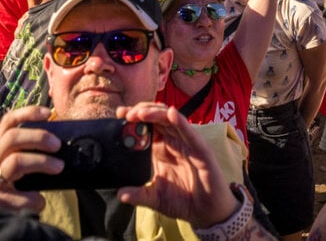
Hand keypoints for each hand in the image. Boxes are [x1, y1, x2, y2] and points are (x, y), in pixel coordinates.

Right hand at [0, 105, 61, 210]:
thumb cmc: (11, 186)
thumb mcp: (16, 163)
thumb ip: (29, 150)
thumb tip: (59, 140)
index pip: (8, 121)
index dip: (28, 113)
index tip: (48, 113)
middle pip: (12, 137)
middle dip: (38, 137)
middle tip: (58, 145)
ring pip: (16, 161)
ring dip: (42, 162)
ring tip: (59, 167)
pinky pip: (20, 196)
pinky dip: (34, 198)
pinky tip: (40, 201)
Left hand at [116, 103, 239, 228]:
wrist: (207, 214)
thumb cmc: (184, 201)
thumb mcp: (156, 199)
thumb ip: (139, 195)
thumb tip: (120, 194)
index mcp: (162, 149)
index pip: (147, 126)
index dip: (134, 117)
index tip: (119, 115)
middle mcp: (174, 142)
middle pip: (158, 117)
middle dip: (141, 111)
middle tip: (126, 114)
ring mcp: (188, 144)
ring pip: (172, 120)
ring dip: (156, 113)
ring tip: (141, 113)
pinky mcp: (202, 151)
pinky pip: (191, 134)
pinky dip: (181, 123)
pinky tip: (171, 114)